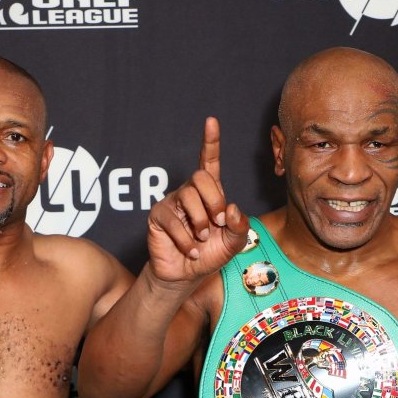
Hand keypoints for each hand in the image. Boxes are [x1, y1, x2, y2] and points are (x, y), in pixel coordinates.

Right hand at [147, 117, 248, 284]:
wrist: (186, 275)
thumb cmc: (209, 255)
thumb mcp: (233, 243)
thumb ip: (240, 226)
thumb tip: (231, 207)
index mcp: (209, 193)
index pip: (209, 162)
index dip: (210, 141)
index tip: (211, 121)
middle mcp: (190, 193)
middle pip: (201, 177)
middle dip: (214, 201)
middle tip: (218, 223)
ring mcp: (172, 203)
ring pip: (188, 196)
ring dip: (200, 222)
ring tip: (202, 239)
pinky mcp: (157, 217)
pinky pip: (173, 220)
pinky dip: (187, 240)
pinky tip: (190, 250)